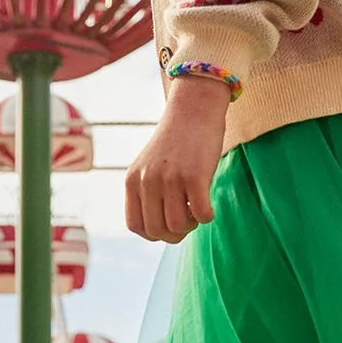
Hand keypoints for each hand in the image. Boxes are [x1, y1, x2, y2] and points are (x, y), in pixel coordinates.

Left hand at [125, 74, 231, 241]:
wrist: (193, 109)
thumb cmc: (176, 142)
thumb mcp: (149, 167)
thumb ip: (147, 194)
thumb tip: (158, 231)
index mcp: (132, 180)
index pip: (135, 226)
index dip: (153, 232)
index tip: (168, 223)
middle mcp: (147, 181)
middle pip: (157, 231)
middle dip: (174, 233)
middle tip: (187, 218)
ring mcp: (170, 179)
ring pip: (178, 227)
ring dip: (191, 225)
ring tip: (196, 208)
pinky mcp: (195, 176)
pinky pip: (201, 215)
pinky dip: (207, 216)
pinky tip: (209, 205)